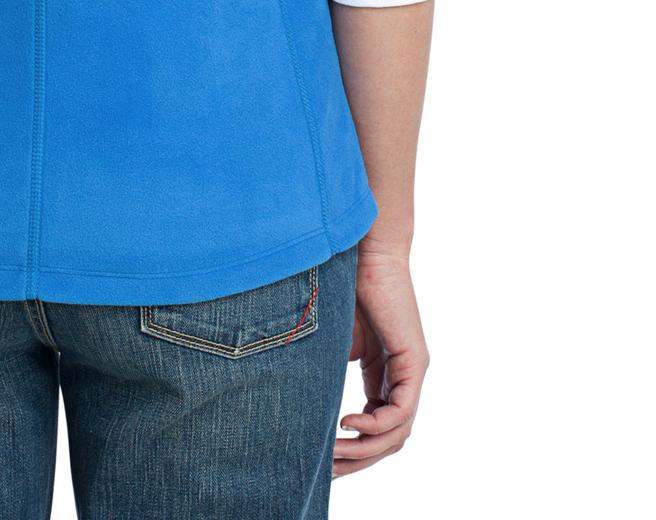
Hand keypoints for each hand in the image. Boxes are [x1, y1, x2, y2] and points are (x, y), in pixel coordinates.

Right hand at [332, 245, 429, 476]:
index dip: (352, 449)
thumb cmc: (343, 284)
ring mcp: (412, 371)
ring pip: (397, 433)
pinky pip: (401, 412)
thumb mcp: (333, 341)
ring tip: (333, 451)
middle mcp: (403, 377)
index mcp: (384, 374)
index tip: (323, 459)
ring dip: (364, 449)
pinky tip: (347, 423)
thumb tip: (304, 405)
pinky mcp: (415, 361)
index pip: (376, 427)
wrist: (363, 248)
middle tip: (327, 471)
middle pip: (388, 439)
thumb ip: (328, 372)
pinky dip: (375, 426)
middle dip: (357, 460)